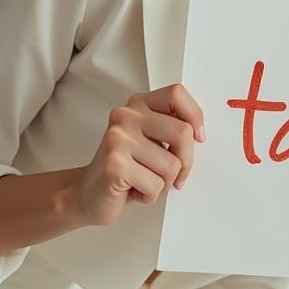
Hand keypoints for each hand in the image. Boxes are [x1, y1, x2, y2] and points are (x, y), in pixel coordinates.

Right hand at [76, 83, 205, 226]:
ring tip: (143, 180)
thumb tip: (200, 133)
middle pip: (183, 132)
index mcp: (138, 104)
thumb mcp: (151, 139)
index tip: (198, 137)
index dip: (195, 116)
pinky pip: (156, 185)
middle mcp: (125, 116)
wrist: (88, 194)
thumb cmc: (126, 168)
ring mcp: (117, 139)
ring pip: (172, 165)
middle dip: (185, 162)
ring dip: (164, 182)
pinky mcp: (114, 165)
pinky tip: (133, 189)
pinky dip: (150, 195)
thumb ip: (171, 128)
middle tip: (173, 174)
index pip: (176, 94)